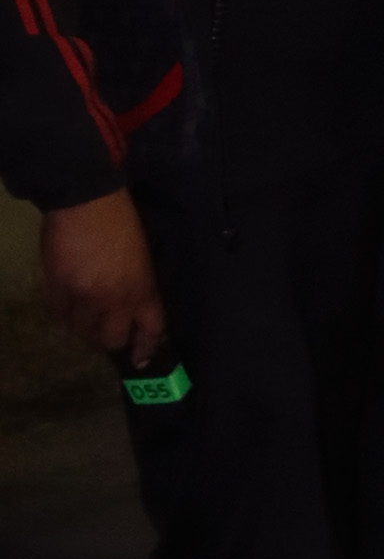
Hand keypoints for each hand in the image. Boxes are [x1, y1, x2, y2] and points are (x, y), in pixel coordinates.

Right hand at [40, 191, 166, 366]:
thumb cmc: (122, 221)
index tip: (141, 358)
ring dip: (86, 330)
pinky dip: (65, 316)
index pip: (150, 330)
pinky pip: (59, 315)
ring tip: (87, 321)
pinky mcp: (57, 288)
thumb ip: (140, 285)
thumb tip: (134, 306)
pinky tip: (69, 309)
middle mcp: (113, 301)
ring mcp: (82, 297)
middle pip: (111, 339)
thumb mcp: (144, 257)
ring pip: (82, 331)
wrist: (85, 200)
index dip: (146, 347)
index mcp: (142, 290)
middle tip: (108, 334)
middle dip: (111, 340)